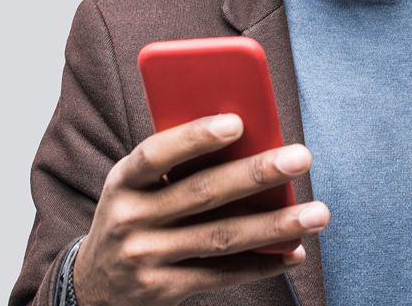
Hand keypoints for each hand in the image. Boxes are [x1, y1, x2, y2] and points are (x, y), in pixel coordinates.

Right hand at [72, 113, 329, 305]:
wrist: (93, 285)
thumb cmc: (133, 215)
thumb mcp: (137, 186)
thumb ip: (176, 165)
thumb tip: (248, 141)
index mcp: (122, 180)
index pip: (156, 154)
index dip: (194, 137)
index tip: (238, 122)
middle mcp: (129, 219)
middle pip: (201, 194)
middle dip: (256, 174)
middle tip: (301, 157)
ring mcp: (145, 258)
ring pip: (220, 238)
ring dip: (275, 226)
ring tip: (317, 213)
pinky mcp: (164, 290)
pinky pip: (222, 275)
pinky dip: (262, 264)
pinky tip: (295, 251)